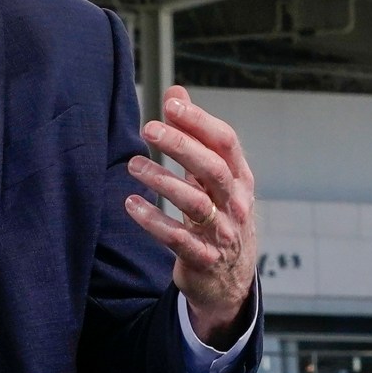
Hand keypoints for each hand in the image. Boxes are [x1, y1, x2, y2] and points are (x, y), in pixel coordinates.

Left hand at [125, 87, 257, 348]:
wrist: (229, 279)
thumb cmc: (218, 216)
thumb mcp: (212, 177)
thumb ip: (194, 135)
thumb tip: (176, 93)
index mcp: (240, 178)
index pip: (226, 142)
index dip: (199, 121)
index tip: (171, 103)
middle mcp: (235, 204)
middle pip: (212, 169)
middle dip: (181, 145)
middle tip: (149, 129)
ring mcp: (222, 233)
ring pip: (195, 203)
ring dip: (162, 181)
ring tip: (133, 165)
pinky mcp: (203, 258)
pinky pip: (177, 238)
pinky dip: (153, 220)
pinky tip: (131, 205)